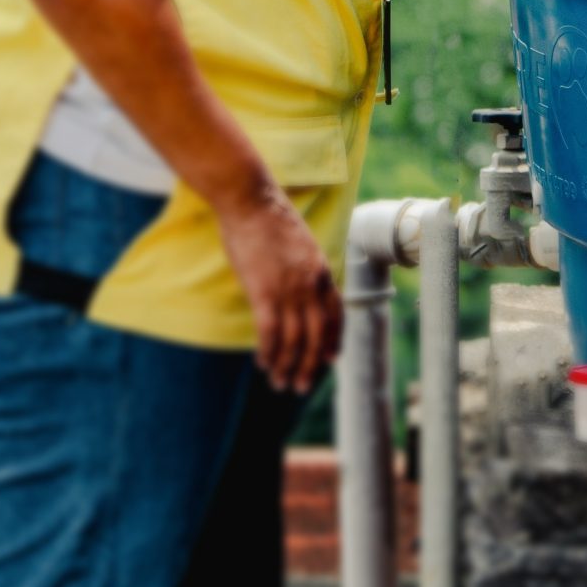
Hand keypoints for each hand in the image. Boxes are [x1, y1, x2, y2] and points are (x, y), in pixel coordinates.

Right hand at [215, 182, 342, 394]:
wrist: (251, 200)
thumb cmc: (268, 218)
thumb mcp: (299, 244)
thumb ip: (304, 269)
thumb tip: (298, 289)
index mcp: (322, 271)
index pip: (336, 315)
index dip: (333, 341)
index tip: (329, 360)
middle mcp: (311, 285)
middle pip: (317, 336)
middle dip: (309, 365)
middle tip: (300, 386)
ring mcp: (289, 290)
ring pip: (293, 341)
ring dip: (286, 366)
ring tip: (279, 383)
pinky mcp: (264, 292)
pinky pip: (270, 334)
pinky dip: (268, 353)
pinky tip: (263, 364)